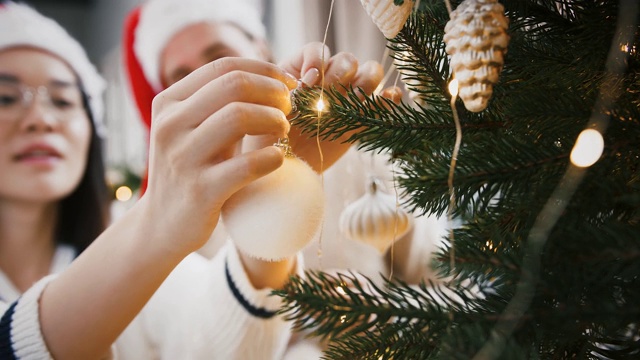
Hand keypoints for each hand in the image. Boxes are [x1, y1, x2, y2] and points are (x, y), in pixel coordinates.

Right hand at [139, 57, 296, 255]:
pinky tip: (278, 158)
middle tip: (288, 108)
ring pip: (239, 116)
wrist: (162, 225)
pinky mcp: (200, 191)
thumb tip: (275, 80)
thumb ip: (221, 104)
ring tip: (283, 130)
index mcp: (168, 103)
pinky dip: (271, 157)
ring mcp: (183, 158)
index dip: (264, 70)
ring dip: (274, 119)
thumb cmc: (191, 169)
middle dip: (272, 92)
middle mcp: (170, 125)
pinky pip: (246, 165)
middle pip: (234, 85)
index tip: (288, 84)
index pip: (224, 67)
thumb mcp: (195, 130)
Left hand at [243, 42, 383, 172]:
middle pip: (347, 60)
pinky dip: (390, 95)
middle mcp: (330, 78)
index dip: (316, 62)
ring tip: (352, 102)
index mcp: (305, 70)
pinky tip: (388, 98)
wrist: (286, 165)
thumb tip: (310, 81)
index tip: (307, 83)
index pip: (318, 50)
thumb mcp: (270, 111)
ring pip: (370, 71)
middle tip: (327, 97)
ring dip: (366, 81)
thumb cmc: (270, 136)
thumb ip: (286, 94)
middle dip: (339, 74)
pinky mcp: (365, 117)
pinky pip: (386, 98)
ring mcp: (350, 96)